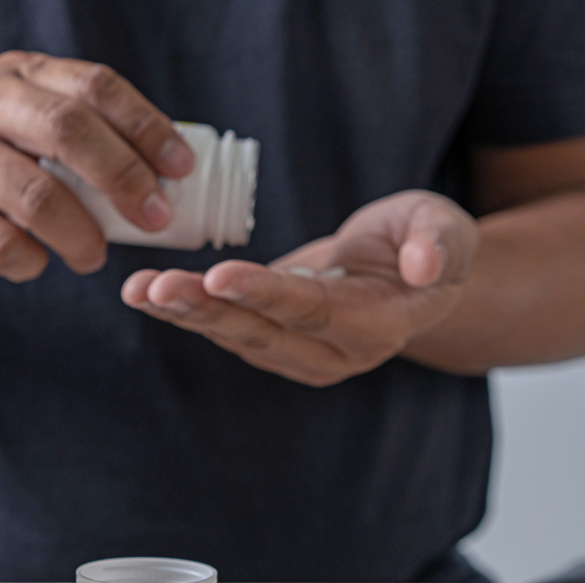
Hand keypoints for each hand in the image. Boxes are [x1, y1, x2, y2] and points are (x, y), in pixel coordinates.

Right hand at [0, 51, 194, 280]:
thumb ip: (57, 127)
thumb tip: (147, 176)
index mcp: (11, 74)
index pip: (93, 86)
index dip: (146, 126)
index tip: (180, 167)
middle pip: (69, 131)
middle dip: (124, 178)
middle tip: (155, 217)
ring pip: (36, 194)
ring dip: (81, 235)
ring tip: (94, 258)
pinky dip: (30, 261)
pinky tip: (36, 264)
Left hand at [121, 190, 480, 385]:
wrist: (409, 271)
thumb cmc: (427, 240)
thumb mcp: (447, 227)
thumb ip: (439, 243)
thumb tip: (424, 266)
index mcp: (379, 326)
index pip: (313, 311)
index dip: (266, 294)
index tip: (219, 276)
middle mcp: (335, 353)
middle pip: (262, 334)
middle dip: (207, 310)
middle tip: (156, 289)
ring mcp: (301, 354)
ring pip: (236, 336)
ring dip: (184, 313)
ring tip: (137, 291)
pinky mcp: (273, 341)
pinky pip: (225, 327)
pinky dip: (185, 310)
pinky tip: (145, 293)